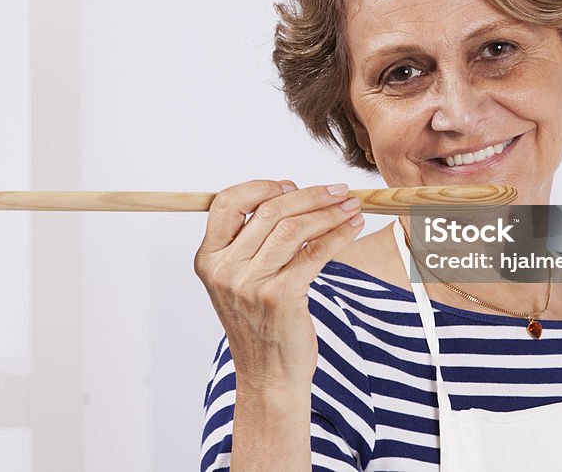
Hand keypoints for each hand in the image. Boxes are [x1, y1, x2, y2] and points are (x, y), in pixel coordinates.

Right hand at [194, 180, 363, 385]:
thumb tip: (291, 195)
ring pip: (294, 228)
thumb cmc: (260, 324)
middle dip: (309, 195)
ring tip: (351, 207)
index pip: (226, 202)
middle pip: (269, 211)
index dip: (261, 187)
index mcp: (208, 258)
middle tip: (337, 191)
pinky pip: (315, 253)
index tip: (290, 185)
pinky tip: (353, 227)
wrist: (268, 376)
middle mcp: (225, 269)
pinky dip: (339, 235)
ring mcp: (250, 283)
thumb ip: (252, 241)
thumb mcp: (240, 280)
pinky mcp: (281, 296)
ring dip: (329, 212)